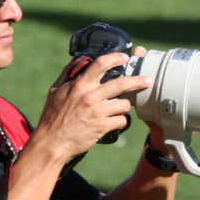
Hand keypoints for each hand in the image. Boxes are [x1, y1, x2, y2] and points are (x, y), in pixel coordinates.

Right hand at [35, 51, 151, 162]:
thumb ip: (68, 74)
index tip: (124, 57)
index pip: (101, 64)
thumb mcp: (55, 90)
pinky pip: (122, 121)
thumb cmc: (52, 117)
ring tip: (118, 108)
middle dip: (138, 80)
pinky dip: (120, 121)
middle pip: (122, 83)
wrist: (52, 142)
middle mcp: (91, 96)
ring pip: (125, 104)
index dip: (116, 58)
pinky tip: (115, 122)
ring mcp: (98, 112)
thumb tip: (76, 61)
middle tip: (147, 80)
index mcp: (80, 85)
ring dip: (124, 106)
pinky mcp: (103, 126)